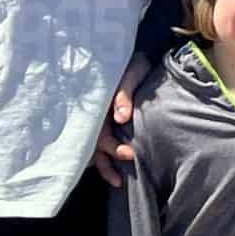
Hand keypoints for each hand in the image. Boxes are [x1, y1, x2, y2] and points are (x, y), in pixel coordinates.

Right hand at [93, 61, 142, 187]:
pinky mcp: (109, 120)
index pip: (99, 133)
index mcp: (99, 105)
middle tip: (122, 176)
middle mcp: (96, 115)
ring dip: (105, 165)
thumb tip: (121, 118)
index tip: (129, 154)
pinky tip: (117, 168)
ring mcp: (101, 118)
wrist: (140, 53)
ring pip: (95, 147)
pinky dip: (106, 157)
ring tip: (118, 182)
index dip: (112, 147)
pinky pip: (102, 142)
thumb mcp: (131, 72)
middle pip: (95, 145)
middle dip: (108, 163)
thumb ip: (124, 94)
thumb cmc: (134, 63)